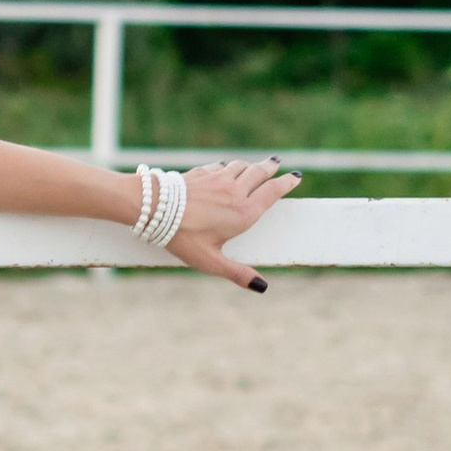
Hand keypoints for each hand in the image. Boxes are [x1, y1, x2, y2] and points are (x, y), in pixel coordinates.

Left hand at [167, 156, 299, 288]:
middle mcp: (235, 192)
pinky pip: (220, 167)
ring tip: (255, 166)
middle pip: (259, 173)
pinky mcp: (201, 173)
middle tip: (278, 163)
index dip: (286, 183)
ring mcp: (218, 179)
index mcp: (244, 213)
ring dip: (250, 165)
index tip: (296, 177)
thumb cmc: (183, 237)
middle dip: (271, 168)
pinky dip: (228, 167)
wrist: (154, 208)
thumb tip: (262, 287)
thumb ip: (237, 273)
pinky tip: (224, 169)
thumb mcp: (211, 261)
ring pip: (240, 166)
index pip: (272, 192)